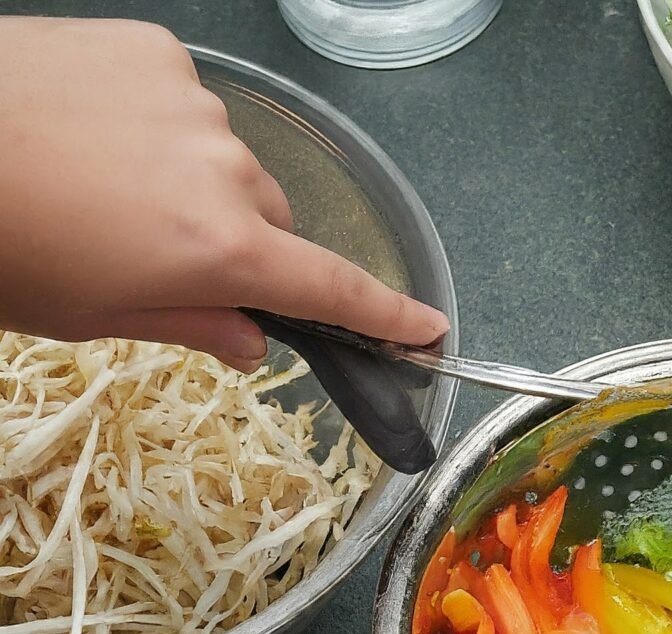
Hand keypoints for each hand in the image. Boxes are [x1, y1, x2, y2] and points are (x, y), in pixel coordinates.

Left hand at [0, 17, 447, 370]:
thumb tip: (251, 339)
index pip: (329, 289)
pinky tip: (103, 137)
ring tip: (114, 189)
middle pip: (273, 222)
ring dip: (198, 187)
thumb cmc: (1, 248)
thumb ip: (193, 324)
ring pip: (232, 165)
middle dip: (241, 247)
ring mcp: (194, 103)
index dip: (383, 315)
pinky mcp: (157, 54)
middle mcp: (226, 171)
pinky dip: (165, 132)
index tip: (427, 328)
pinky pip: (190, 109)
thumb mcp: (96, 315)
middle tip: (168, 257)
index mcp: (218, 249)